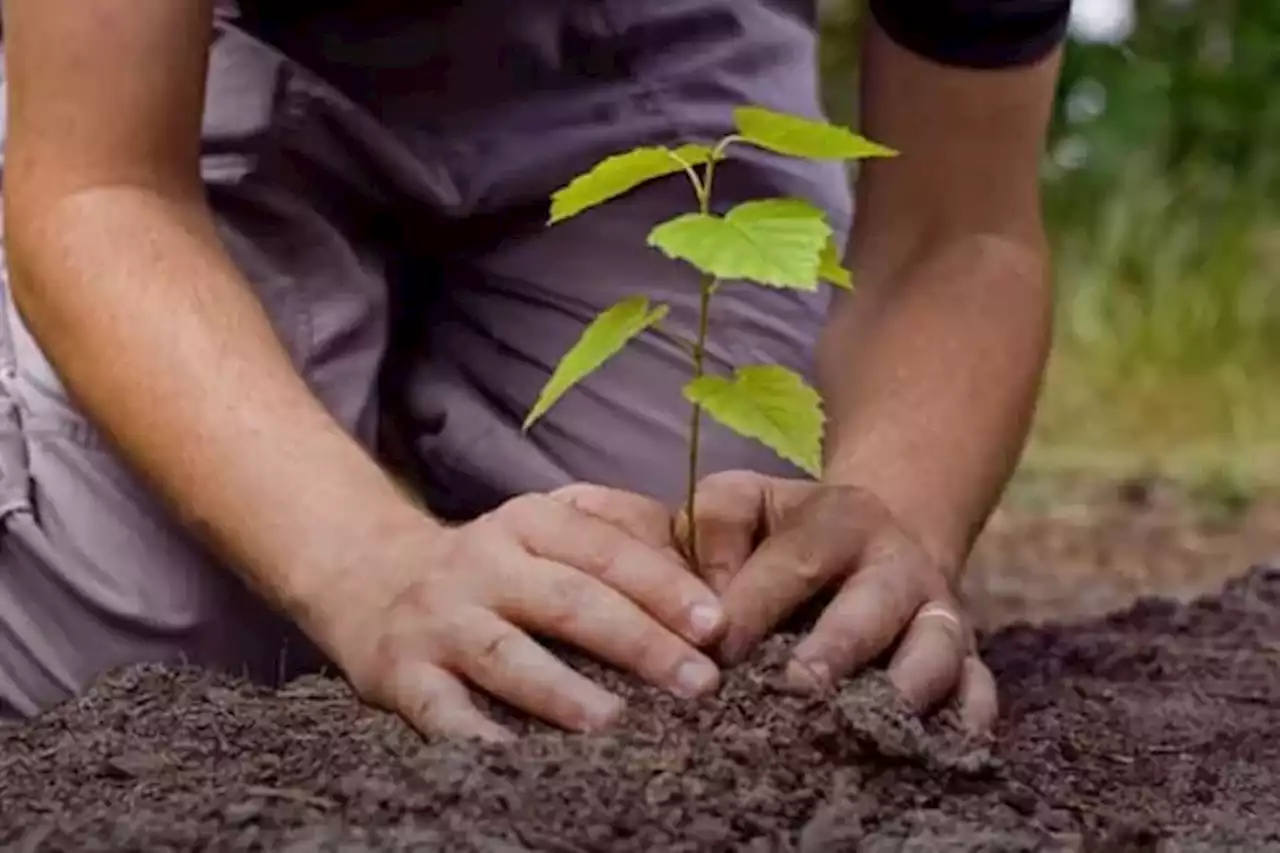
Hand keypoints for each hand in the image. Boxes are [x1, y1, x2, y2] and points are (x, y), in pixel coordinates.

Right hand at [309, 484, 726, 740]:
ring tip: (615, 721)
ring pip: (507, 654)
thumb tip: (704, 579)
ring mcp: (440, 619)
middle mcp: (483, 562)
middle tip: (698, 682)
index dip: (663, 585)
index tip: (716, 623)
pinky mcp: (400, 673)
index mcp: (529, 521)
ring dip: (562, 690)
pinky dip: (477, 737)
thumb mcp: (542, 529)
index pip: (605, 549)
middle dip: (639, 641)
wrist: (368, 575)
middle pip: (568, 600)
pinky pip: (442, 710)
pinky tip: (518, 760)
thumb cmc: (491, 564)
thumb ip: (613, 539)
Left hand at [678, 471, 996, 731]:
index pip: (795, 558)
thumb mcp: (747, 502)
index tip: (716, 646)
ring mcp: (939, 613)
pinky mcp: (967, 660)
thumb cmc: (785, 532)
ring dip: (903, 690)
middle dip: (837, 648)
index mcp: (840, 519)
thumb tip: (708, 601)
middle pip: (874, 605)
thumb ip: (716, 525)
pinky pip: (978, 692)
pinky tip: (926, 754)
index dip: (755, 603)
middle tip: (797, 687)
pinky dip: (962, 721)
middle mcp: (898, 564)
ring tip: (860, 728)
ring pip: (937, 650)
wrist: (876, 538)